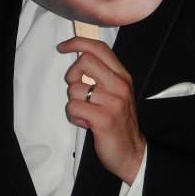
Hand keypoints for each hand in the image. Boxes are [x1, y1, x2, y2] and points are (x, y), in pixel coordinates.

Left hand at [57, 37, 144, 183]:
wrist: (132, 153)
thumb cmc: (118, 122)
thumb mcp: (115, 93)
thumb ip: (101, 75)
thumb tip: (78, 57)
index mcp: (122, 76)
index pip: (99, 48)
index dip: (78, 43)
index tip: (63, 47)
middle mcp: (120, 85)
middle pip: (85, 61)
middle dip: (72, 75)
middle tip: (77, 91)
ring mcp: (113, 102)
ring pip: (75, 88)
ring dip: (73, 102)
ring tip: (86, 112)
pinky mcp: (104, 119)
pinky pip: (73, 107)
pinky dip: (74, 116)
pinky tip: (86, 123)